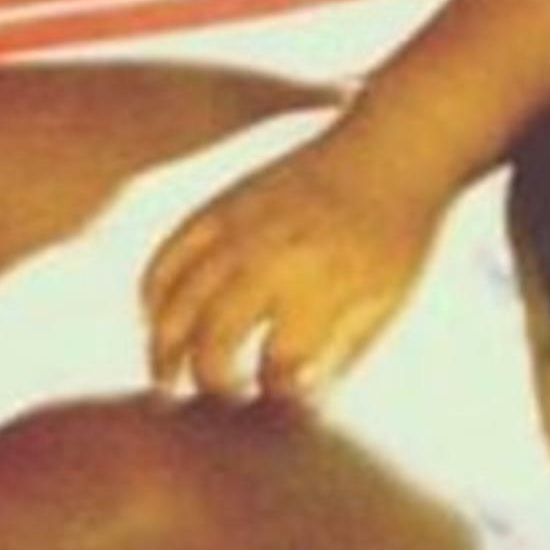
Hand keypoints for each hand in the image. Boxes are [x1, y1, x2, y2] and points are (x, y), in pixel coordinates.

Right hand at [141, 122, 440, 402]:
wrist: (393, 147)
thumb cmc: (398, 234)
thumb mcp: (387, 300)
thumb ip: (342, 356)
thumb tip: (293, 402)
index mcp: (322, 286)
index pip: (276, 368)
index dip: (272, 396)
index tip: (274, 401)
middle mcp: (273, 258)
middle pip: (213, 342)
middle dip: (207, 382)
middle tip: (213, 401)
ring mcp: (241, 228)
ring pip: (175, 303)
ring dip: (162, 349)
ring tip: (168, 379)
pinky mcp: (224, 204)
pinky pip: (167, 254)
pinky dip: (152, 293)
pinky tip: (157, 321)